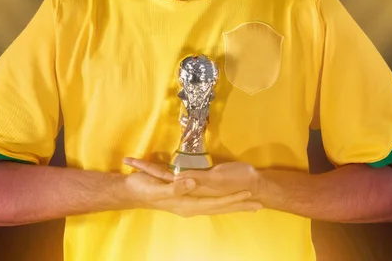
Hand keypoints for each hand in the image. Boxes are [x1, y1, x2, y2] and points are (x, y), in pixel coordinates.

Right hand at [122, 158, 260, 216]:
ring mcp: (189, 204)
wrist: (131, 191)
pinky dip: (223, 202)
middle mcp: (191, 207)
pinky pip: (210, 202)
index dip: (232, 198)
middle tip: (260, 205)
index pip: (215, 204)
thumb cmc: (143, 188)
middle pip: (220, 208)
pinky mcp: (187, 198)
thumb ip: (175, 187)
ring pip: (217, 206)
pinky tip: (228, 201)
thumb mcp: (157, 187)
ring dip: (234, 205)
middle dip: (239, 206)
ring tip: (251, 205)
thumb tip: (193, 183)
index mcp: (187, 204)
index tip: (249, 194)